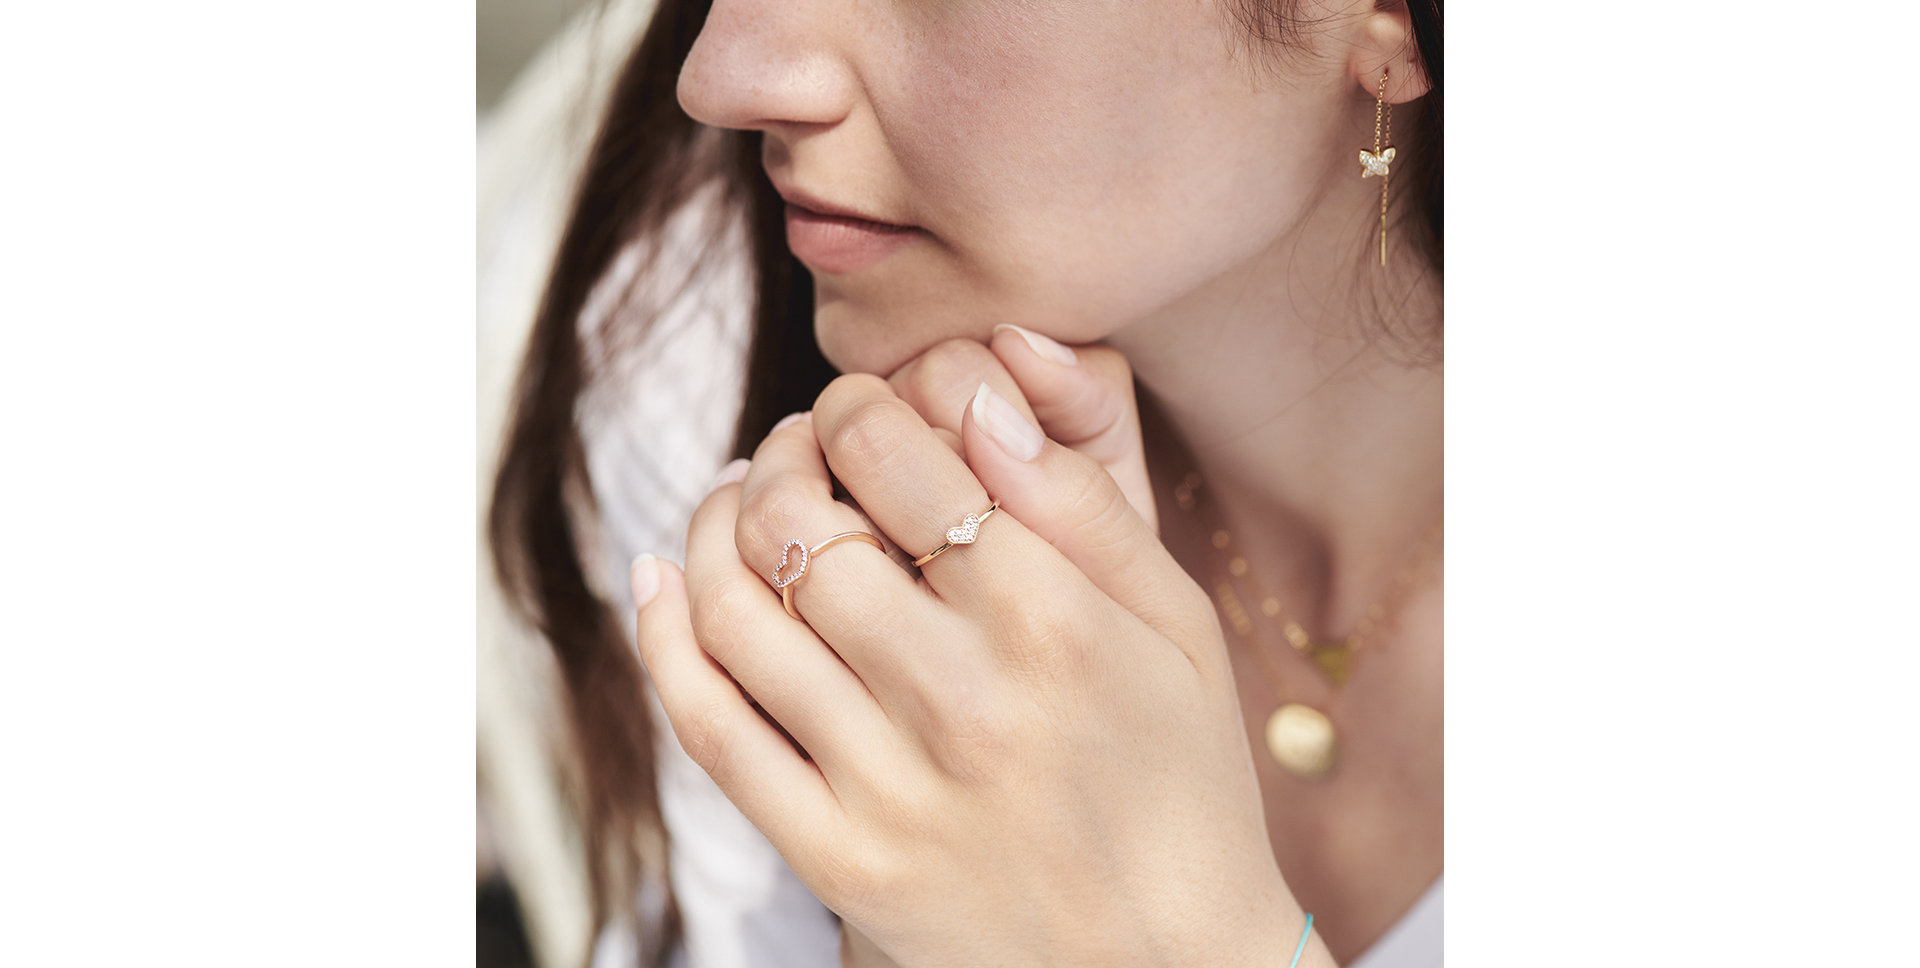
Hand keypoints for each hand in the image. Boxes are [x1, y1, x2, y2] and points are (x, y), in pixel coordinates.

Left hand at [632, 337, 1327, 965]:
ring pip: (736, 616)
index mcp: (1052, 624)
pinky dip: (665, 640)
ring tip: (737, 501)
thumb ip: (1084, 504)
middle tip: (795, 446)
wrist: (1169, 967)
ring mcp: (889, 790)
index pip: (898, 460)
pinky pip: (712, 731)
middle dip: (781, 456)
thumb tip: (980, 394)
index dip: (855, 407)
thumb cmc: (1182, 781)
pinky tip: (664, 581)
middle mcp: (961, 701)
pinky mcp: (839, 861)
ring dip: (711, 530)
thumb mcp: (1177, 626)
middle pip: (799, 527)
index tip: (856, 408)